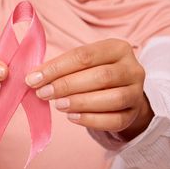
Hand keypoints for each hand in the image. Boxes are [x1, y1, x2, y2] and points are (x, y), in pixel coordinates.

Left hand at [25, 38, 153, 140]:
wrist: (121, 92)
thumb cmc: (94, 73)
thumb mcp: (81, 63)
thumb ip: (60, 67)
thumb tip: (33, 77)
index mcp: (117, 48)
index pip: (84, 56)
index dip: (57, 68)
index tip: (33, 79)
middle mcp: (132, 68)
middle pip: (101, 76)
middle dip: (67, 85)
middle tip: (43, 93)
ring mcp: (136, 92)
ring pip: (112, 99)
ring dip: (80, 102)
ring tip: (58, 105)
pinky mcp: (134, 113)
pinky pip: (115, 120)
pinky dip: (91, 120)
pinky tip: (72, 117)